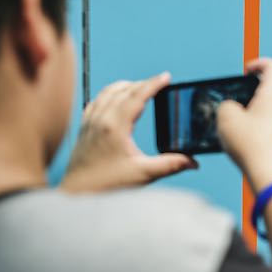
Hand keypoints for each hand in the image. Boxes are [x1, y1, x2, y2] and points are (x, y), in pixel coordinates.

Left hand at [61, 73, 197, 192]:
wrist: (77, 195)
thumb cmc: (107, 186)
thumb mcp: (143, 175)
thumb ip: (170, 165)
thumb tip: (193, 162)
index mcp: (115, 127)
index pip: (137, 96)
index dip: (153, 84)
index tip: (166, 77)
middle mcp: (100, 120)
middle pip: (123, 90)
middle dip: (143, 83)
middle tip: (160, 83)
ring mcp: (90, 122)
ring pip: (108, 92)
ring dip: (126, 85)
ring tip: (141, 86)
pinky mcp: (84, 128)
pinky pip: (96, 100)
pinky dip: (110, 93)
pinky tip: (116, 98)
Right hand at [216, 58, 271, 192]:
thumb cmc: (254, 148)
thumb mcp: (226, 119)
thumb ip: (226, 106)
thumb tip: (232, 108)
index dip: (260, 64)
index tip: (249, 70)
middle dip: (254, 98)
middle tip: (238, 109)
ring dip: (259, 119)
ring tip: (242, 134)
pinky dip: (266, 136)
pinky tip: (252, 149)